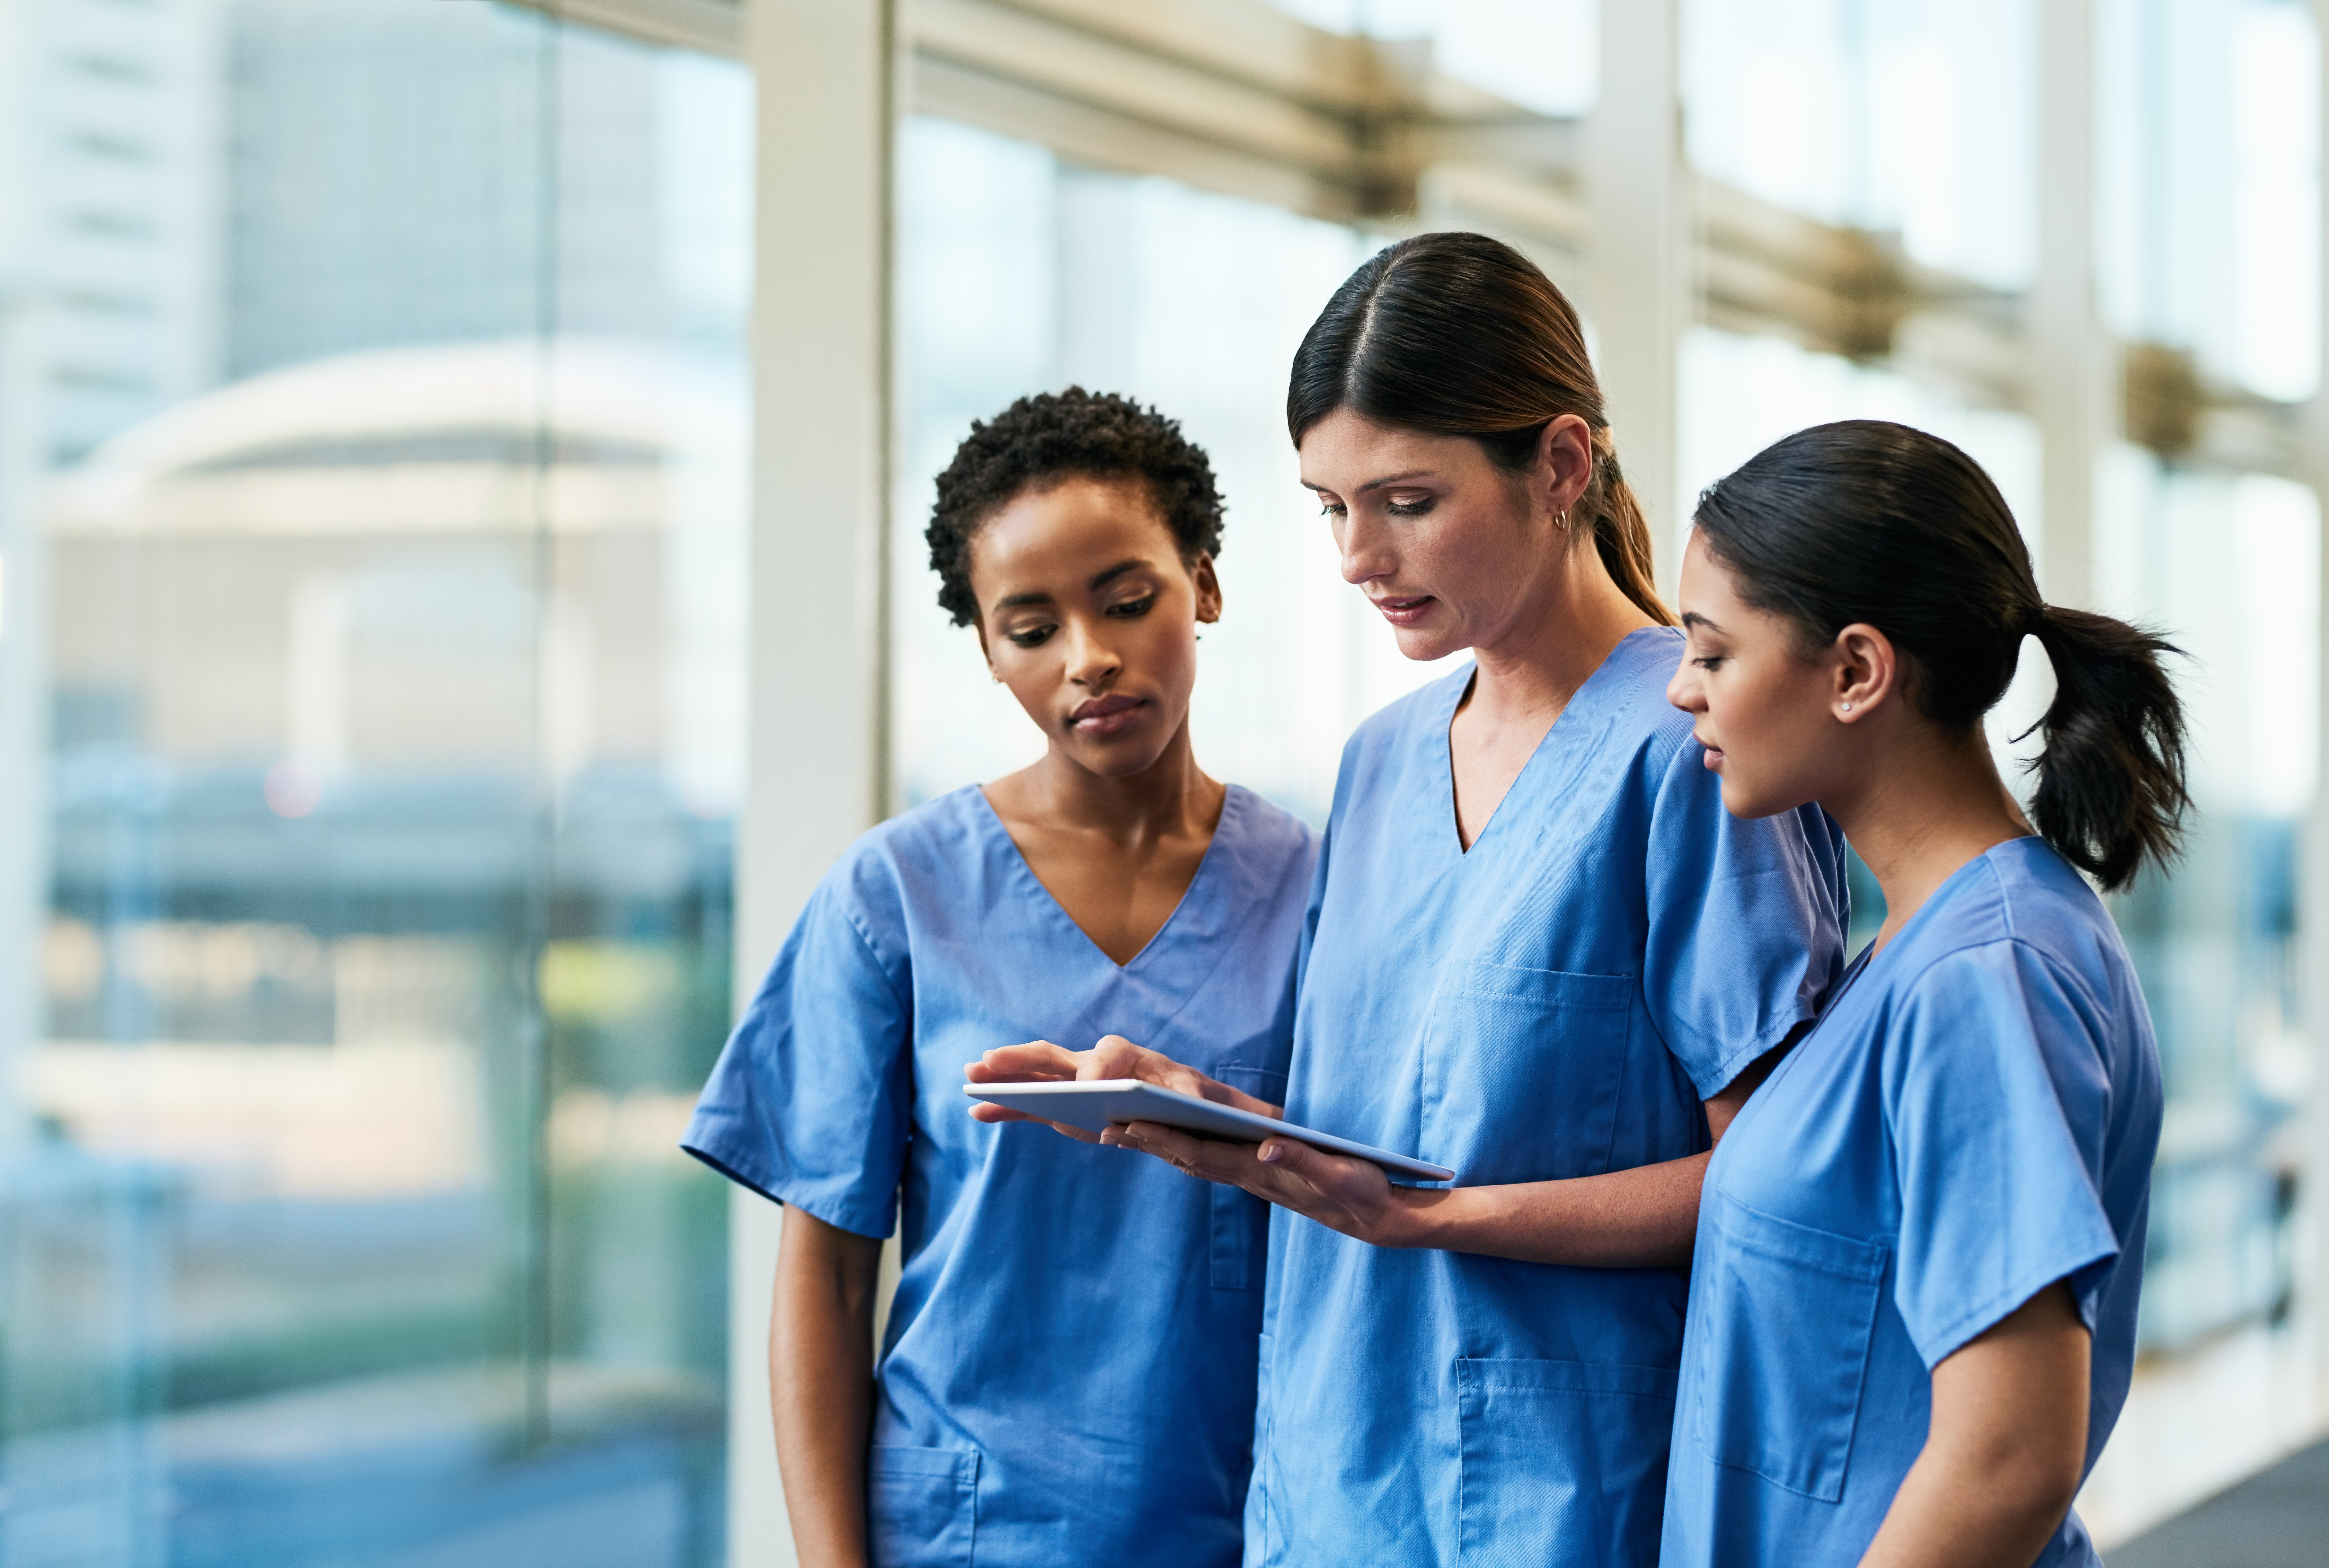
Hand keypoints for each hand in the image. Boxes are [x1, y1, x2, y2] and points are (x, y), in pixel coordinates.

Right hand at [963, 1034, 1274, 1142]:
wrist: (1189, 1112)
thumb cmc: (1195, 1101)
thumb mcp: (1198, 1099)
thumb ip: (1182, 1102)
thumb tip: (1148, 1114)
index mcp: (1131, 1058)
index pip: (1107, 1056)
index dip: (1095, 1070)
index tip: (1086, 1085)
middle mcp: (1097, 1064)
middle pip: (1055, 1056)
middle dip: (1021, 1058)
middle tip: (989, 1059)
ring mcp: (1076, 1084)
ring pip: (1036, 1078)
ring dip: (1003, 1078)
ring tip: (971, 1080)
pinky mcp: (1066, 1106)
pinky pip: (1033, 1105)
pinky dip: (1008, 1107)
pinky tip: (980, 1111)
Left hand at [1105, 1122, 1421, 1248]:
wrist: (1378, 1218)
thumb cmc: (1363, 1191)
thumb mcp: (1340, 1174)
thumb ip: (1304, 1160)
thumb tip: (1267, 1146)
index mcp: (1263, 1173)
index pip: (1203, 1154)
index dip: (1164, 1139)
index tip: (1128, 1125)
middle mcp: (1251, 1177)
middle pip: (1188, 1158)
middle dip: (1146, 1141)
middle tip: (1103, 1125)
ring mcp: (1255, 1178)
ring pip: (1196, 1161)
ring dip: (1160, 1146)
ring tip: (1122, 1131)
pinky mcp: (1263, 1176)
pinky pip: (1214, 1162)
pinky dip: (1185, 1150)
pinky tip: (1170, 1141)